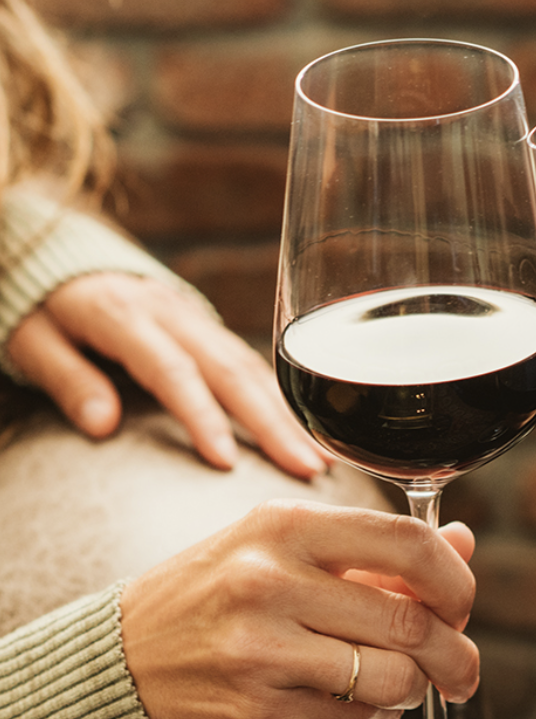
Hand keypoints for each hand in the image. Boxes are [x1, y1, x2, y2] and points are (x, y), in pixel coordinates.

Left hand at [6, 272, 325, 479]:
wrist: (57, 251)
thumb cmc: (42, 306)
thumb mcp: (32, 340)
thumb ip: (68, 379)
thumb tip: (102, 424)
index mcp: (125, 316)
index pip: (173, 371)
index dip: (201, 415)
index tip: (226, 461)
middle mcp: (172, 314)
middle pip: (231, 369)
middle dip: (273, 422)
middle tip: (307, 467)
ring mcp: (195, 316)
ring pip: (251, 364)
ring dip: (288, 412)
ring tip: (320, 458)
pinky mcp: (206, 325)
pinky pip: (249, 360)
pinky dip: (280, 395)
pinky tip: (303, 426)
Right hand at [119, 501, 478, 718]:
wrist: (123, 658)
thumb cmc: (214, 594)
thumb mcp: (284, 547)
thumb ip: (376, 549)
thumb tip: (462, 541)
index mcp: (286, 527)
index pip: (406, 543)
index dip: (454, 579)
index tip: (462, 603)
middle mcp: (272, 583)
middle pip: (409, 621)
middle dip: (455, 653)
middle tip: (462, 668)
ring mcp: (262, 651)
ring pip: (390, 678)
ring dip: (417, 689)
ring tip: (408, 684)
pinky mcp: (259, 712)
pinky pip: (353, 717)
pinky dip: (376, 713)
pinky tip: (362, 701)